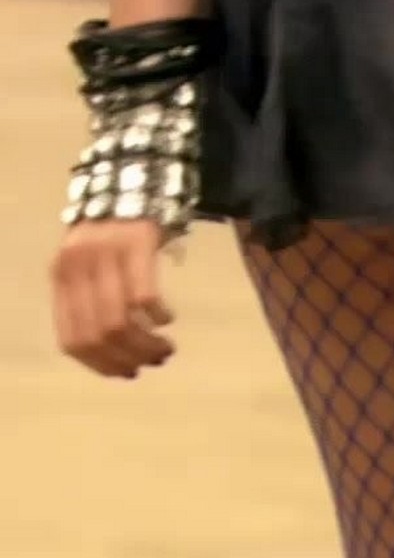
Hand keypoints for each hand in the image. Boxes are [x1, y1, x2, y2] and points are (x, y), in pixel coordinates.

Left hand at [51, 219, 175, 377]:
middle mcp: (77, 268)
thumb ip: (90, 302)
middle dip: (130, 357)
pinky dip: (158, 316)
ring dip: (148, 344)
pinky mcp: (136, 244)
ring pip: (122, 321)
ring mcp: (105, 256)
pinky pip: (146, 296)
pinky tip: (167, 318)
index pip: (72, 340)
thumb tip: (112, 351)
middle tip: (155, 361)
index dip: (101, 365)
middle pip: (100, 334)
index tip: (128, 373)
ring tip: (166, 347)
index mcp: (61, 280)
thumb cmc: (109, 236)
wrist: (127, 185)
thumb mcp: (87, 268)